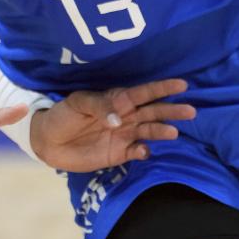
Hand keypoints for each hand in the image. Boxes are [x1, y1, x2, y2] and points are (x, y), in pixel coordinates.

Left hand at [30, 78, 196, 172]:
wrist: (47, 141)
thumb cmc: (63, 115)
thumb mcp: (78, 103)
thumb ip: (100, 106)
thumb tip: (120, 118)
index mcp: (117, 99)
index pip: (143, 93)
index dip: (162, 89)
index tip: (182, 84)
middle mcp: (126, 116)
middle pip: (153, 112)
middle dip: (171, 111)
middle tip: (191, 111)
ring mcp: (124, 135)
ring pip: (149, 131)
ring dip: (161, 131)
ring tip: (174, 133)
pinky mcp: (119, 154)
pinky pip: (137, 152)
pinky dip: (143, 151)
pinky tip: (146, 151)